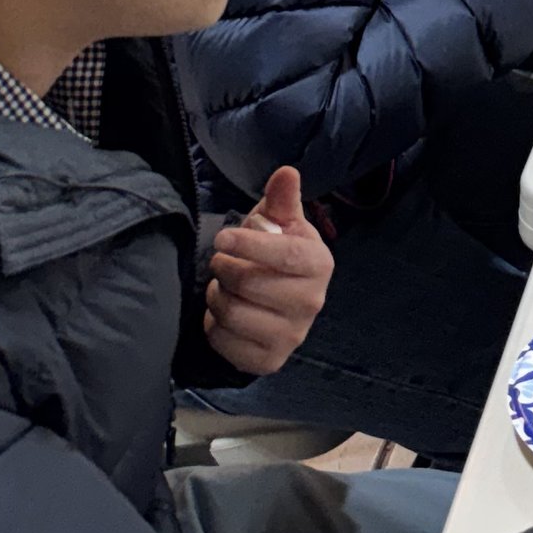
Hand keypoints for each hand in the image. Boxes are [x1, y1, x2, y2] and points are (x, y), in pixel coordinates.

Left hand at [203, 167, 332, 375]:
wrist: (273, 304)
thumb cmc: (275, 254)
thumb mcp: (279, 223)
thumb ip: (281, 199)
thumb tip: (286, 172)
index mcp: (319, 264)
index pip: (285, 254)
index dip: (248, 245)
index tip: (222, 238)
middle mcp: (312, 302)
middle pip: (251, 283)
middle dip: (224, 268)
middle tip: (220, 262)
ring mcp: (293, 336)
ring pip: (234, 313)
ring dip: (216, 295)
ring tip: (221, 286)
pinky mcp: (269, 360)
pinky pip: (225, 341)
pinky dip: (213, 325)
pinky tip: (222, 314)